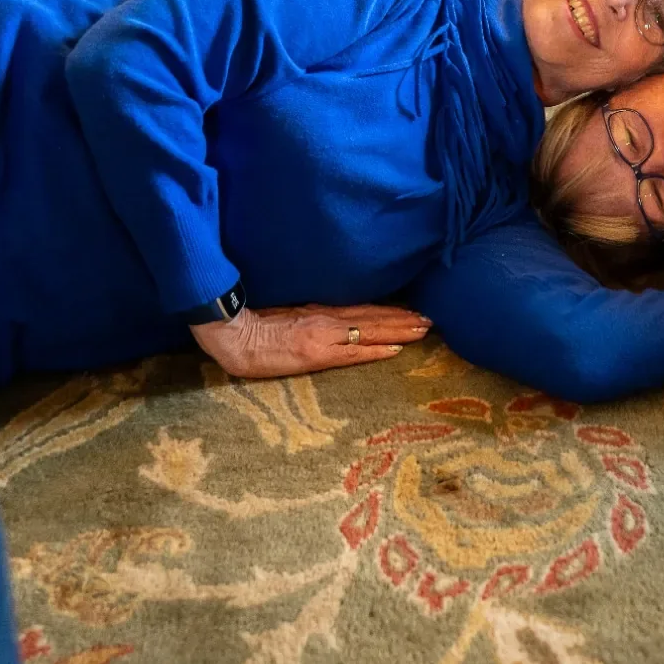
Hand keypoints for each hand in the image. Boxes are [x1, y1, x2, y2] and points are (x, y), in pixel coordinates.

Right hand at [190, 303, 431, 378]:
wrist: (233, 334)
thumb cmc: (254, 327)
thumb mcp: (290, 314)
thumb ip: (313, 316)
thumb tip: (336, 320)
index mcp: (320, 310)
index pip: (363, 308)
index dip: (390, 310)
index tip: (413, 310)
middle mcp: (327, 319)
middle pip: (373, 317)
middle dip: (403, 319)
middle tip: (431, 319)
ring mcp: (323, 336)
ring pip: (370, 331)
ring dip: (399, 331)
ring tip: (423, 330)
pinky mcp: (316, 354)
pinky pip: (352, 353)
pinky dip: (376, 351)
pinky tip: (397, 350)